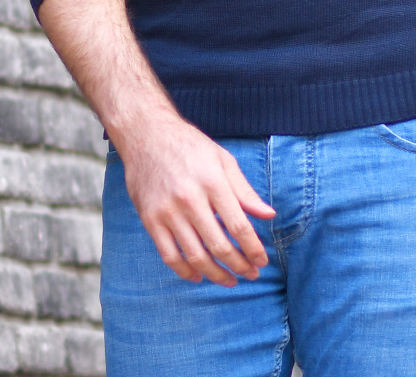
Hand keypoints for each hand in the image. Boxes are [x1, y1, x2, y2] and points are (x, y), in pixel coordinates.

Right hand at [116, 111, 275, 286]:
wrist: (146, 135)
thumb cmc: (190, 146)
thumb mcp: (222, 159)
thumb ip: (245, 190)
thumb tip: (269, 215)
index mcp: (212, 182)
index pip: (238, 225)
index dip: (253, 248)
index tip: (262, 261)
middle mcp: (190, 199)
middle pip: (219, 245)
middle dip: (239, 265)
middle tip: (251, 275)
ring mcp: (167, 211)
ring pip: (195, 255)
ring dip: (215, 274)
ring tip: (229, 281)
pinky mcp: (150, 219)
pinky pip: (169, 255)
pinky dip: (185, 271)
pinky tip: (199, 276)